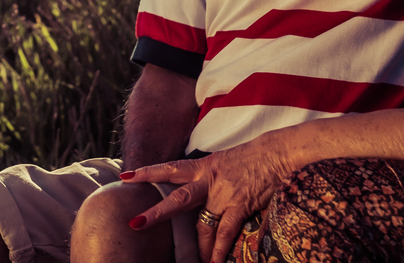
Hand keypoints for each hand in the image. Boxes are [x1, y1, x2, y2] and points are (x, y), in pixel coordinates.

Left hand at [122, 136, 295, 262]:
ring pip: (201, 223)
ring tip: (191, 261)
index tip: (126, 176)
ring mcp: (224, 194)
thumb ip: (209, 176)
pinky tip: (214, 261)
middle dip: (157, 213)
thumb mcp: (223, 161)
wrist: (277, 152)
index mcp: (203, 167)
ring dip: (196, 246)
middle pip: (177, 199)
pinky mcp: (241, 204)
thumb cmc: (253, 156)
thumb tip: (198, 189)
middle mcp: (208, 180)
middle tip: (135, 223)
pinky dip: (219, 248)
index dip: (147, 172)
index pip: (169, 169)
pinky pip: (226, 231)